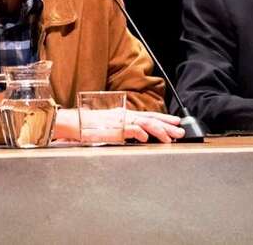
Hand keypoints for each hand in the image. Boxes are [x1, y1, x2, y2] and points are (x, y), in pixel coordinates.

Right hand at [53, 109, 184, 142]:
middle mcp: (124, 115)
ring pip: (145, 123)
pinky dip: (141, 133)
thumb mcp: (109, 125)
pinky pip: (130, 130)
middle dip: (168, 125)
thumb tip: (137, 134)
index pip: (148, 115)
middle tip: (180, 130)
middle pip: (151, 118)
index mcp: (124, 114)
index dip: (163, 119)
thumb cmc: (88, 126)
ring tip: (170, 137)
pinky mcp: (113, 128)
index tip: (175, 122)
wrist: (72, 123)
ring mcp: (120, 121)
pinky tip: (148, 138)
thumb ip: (123, 129)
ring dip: (160, 130)